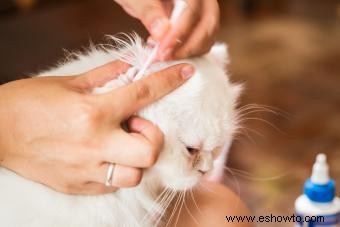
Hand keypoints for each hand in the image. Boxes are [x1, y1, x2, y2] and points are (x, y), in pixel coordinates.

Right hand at [0, 61, 193, 194]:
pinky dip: (116, 171)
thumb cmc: (28, 103)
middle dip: (152, 138)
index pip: (144, 93)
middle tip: (136, 127)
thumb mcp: (68, 82)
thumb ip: (106, 74)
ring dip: (135, 159)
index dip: (170, 80)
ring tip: (120, 145)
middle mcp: (94, 144)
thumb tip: (133, 65)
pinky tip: (104, 157)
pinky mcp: (78, 186)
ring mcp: (86, 169)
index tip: (184, 73)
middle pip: (149, 151)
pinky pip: (112, 184)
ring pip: (134, 175)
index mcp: (92, 111)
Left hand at [114, 0, 219, 59]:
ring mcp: (202, 10)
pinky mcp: (196, 22)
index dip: (180, 32)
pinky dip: (188, 50)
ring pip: (208, 34)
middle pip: (208, 23)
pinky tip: (170, 52)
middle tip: (166, 57)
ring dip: (190, 50)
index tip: (164, 48)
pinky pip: (201, 39)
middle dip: (189, 45)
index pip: (192, 9)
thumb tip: (162, 33)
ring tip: (165, 55)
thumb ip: (149, 12)